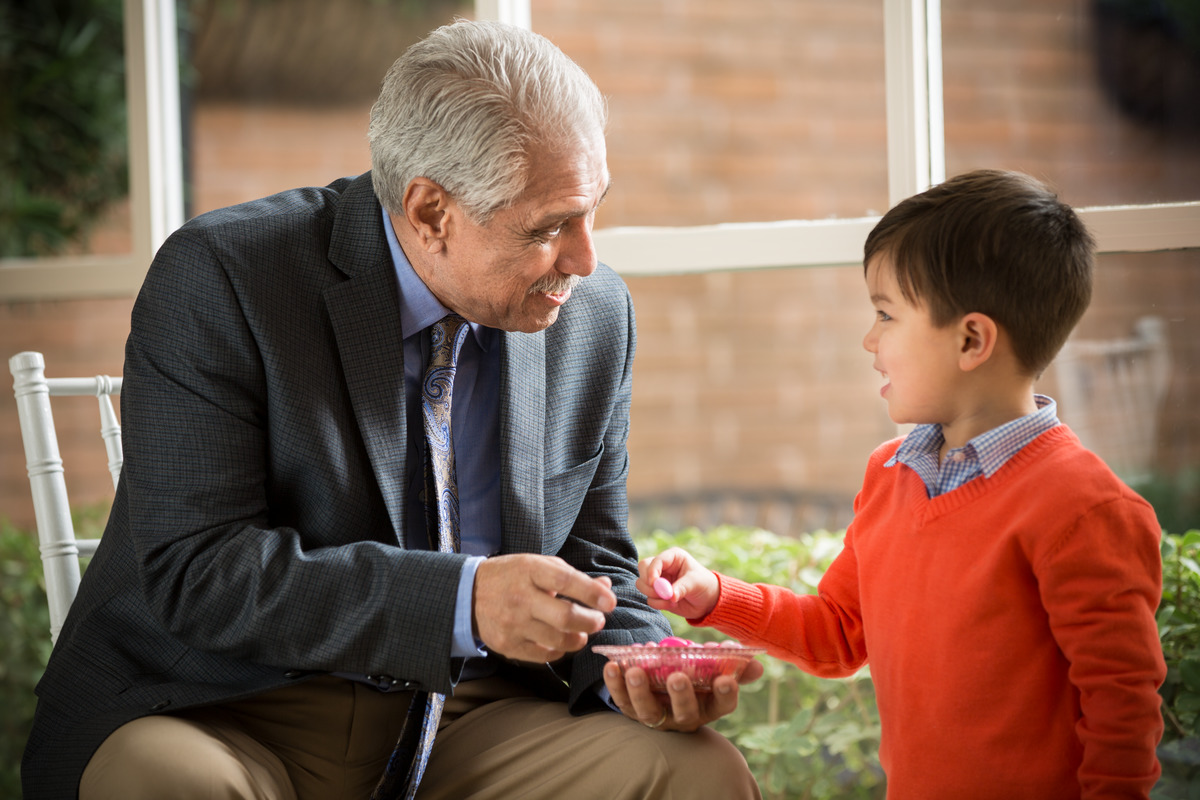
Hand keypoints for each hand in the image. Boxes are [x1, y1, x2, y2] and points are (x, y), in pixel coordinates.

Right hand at [473, 554, 616, 662]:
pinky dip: (559, 650)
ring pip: (558, 640)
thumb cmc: (512, 577)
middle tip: (598, 620)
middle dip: (590, 621)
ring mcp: (512, 624)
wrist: (469, 594)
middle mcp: (520, 597)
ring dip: (579, 639)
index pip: (566, 581)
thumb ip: (573, 577)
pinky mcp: (507, 645)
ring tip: (582, 632)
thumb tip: (605, 587)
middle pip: (565, 616)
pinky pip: (544, 655)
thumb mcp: (539, 566)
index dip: (592, 593)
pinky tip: (560, 641)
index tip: (610, 602)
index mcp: (529, 570)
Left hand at [602, 657, 763, 731]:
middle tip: (677, 676)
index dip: (724, 694)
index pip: (722, 705)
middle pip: (684, 712)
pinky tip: (612, 666)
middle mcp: (683, 717)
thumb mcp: (712, 669)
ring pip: (648, 710)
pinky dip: (615, 684)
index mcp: (708, 706)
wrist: (660, 683)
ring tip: (636, 670)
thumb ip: (731, 664)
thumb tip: (756, 662)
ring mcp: (656, 716)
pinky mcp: (632, 710)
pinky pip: (622, 700)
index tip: (725, 678)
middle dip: (681, 695)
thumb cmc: (693, 675)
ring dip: (641, 691)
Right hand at [637, 547, 720, 619]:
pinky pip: (648, 599)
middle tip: (659, 593)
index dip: (652, 571)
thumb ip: (682, 587)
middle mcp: (662, 567)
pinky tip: (671, 605)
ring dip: (653, 595)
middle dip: (648, 583)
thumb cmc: (704, 585)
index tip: (654, 583)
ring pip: (642, 584)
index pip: (655, 560)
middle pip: (643, 569)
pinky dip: (657, 604)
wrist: (708, 601)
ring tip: (670, 600)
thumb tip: (669, 595)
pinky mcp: (657, 594)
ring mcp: (658, 580)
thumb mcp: (696, 582)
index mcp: (672, 557)